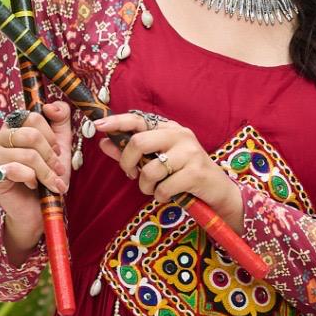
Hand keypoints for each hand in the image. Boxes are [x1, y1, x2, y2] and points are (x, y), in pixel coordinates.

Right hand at [0, 100, 71, 252]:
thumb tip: (51, 105)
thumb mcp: (59, 146)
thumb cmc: (47, 176)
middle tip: (58, 170)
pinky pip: (16, 170)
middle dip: (51, 156)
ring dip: (46, 171)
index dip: (51, 135)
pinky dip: (32, 179)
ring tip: (52, 182)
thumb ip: (60, 121)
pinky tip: (34, 186)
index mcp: (13, 127)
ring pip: (28, 154)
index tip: (57, 151)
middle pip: (31, 135)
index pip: (33, 117)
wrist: (37, 209)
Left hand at [95, 111, 244, 231]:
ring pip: (150, 169)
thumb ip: (131, 152)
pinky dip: (160, 195)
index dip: (116, 122)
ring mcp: (190, 153)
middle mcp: (180, 135)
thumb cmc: (184, 174)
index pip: (138, 119)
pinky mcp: (196, 173)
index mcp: (169, 128)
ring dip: (145, 185)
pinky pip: (164, 187)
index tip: (98, 126)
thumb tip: (104, 142)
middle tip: (130, 174)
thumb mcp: (157, 161)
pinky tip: (167, 195)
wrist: (218, 192)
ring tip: (153, 189)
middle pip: (138, 142)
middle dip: (127, 162)